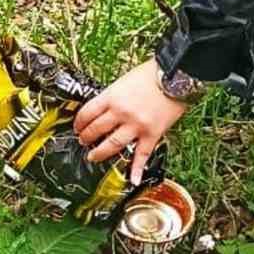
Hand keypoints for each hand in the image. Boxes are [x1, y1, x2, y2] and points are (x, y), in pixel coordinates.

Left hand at [73, 59, 187, 185]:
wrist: (175, 76)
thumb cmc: (151, 74)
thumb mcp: (124, 80)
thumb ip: (114, 96)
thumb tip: (104, 108)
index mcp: (111, 96)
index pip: (87, 113)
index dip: (79, 122)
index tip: (77, 127)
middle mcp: (120, 112)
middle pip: (96, 130)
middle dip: (86, 137)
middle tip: (83, 141)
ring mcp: (136, 125)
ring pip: (112, 144)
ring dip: (100, 152)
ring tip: (93, 157)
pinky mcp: (152, 134)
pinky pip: (142, 154)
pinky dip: (137, 168)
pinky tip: (133, 178)